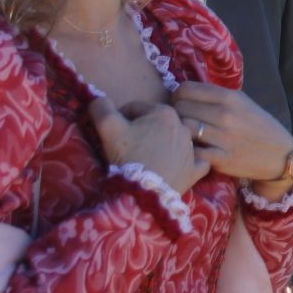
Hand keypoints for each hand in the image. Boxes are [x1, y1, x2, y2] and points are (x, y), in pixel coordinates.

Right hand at [88, 96, 204, 197]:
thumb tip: (98, 98)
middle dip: (140, 131)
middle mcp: (183, 127)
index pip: (135, 108)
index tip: (112, 133)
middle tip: (126, 147)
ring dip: (158, 145)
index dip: (119, 118)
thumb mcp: (108, 128)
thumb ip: (101, 107)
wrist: (145, 194)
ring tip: (143, 159)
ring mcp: (192, 149)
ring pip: (171, 141)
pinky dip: (183, 162)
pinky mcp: (194, 170)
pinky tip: (172, 167)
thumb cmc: (128, 157)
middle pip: (153, 124)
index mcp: (164, 112)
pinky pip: (192, 161)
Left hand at [170, 81, 292, 182]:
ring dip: (181, 131)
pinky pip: (192, 151)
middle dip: (177, 113)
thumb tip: (185, 93)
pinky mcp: (221, 159)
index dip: (177, 96)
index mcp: (230, 97)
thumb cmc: (259, 127)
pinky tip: (194, 150)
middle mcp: (225, 115)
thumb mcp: (243, 103)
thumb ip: (216, 97)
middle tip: (182, 120)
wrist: (280, 155)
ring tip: (186, 135)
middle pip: (180, 108)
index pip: (186, 89)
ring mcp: (222, 138)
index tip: (180, 103)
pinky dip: (189, 150)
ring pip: (184, 128)